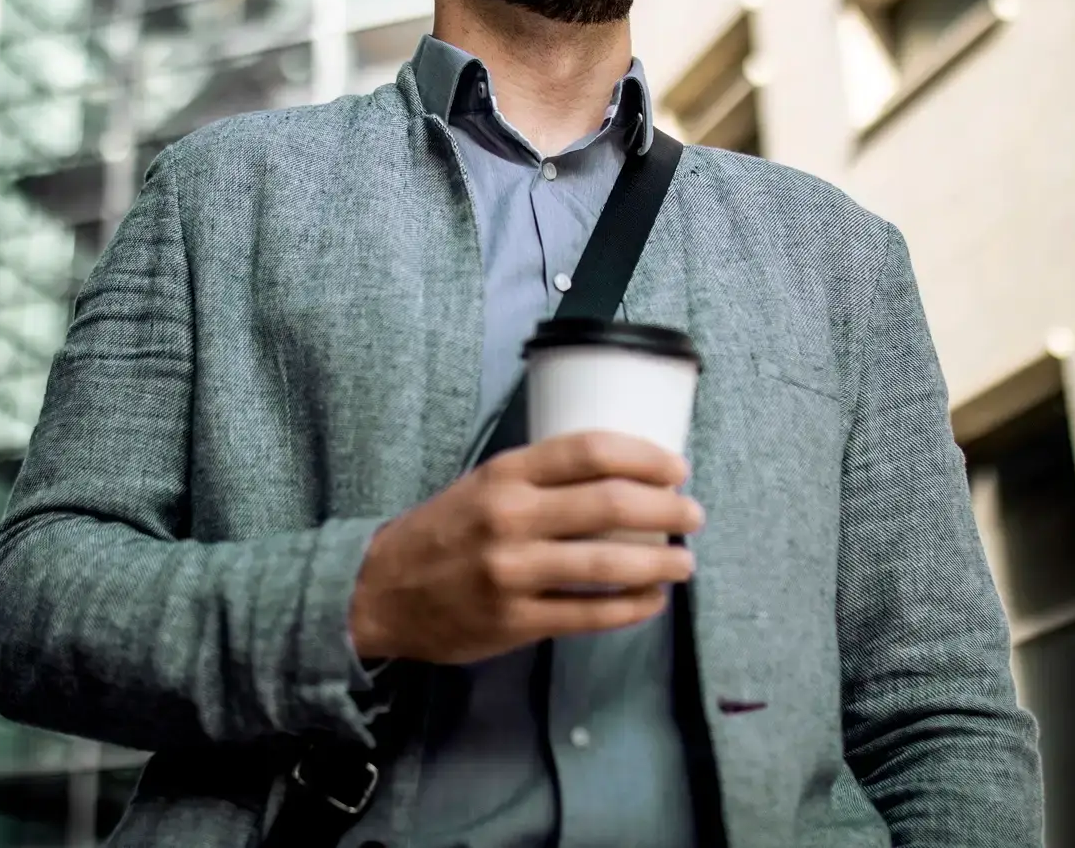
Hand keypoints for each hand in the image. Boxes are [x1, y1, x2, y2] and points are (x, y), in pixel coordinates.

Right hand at [347, 430, 702, 665]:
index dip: (645, 456)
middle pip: (610, 504)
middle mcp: (510, 518)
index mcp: (505, 475)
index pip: (589, 451)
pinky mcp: (515, 622)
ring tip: (684, 562)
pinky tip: (651, 600)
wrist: (381, 591)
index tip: (676, 467)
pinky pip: (590, 614)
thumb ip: (541, 478)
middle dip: (667, 509)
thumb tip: (622, 474)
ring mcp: (513, 573)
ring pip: (608, 564)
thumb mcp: (484, 485)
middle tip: (693, 514)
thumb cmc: (444, 531)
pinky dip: (632, 607)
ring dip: (660, 563)